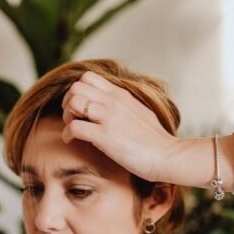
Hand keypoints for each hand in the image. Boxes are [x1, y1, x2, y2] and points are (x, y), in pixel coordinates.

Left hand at [60, 71, 177, 181]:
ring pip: (73, 102)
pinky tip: (72, 141)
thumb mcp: (140, 112)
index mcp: (121, 95)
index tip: (80, 108)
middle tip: (72, 118)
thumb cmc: (155, 140)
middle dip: (68, 102)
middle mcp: (113, 102)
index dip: (77, 91)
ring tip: (72, 129)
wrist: (167, 156)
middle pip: (76, 87)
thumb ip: (124, 105)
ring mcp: (108, 118)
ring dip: (66, 116)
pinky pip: (74, 127)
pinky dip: (67, 134)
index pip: (88, 77)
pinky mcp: (104, 136)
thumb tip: (113, 106)